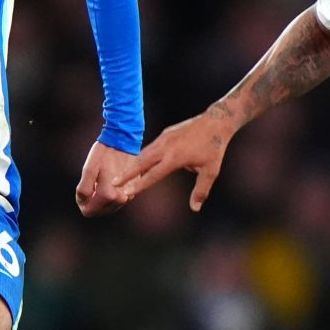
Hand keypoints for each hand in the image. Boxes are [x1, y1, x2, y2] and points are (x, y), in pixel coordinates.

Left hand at [74, 140, 137, 216]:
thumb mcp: (89, 169)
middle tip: (89, 187)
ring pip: (109, 208)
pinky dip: (110, 197)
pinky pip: (118, 201)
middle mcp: (121, 198)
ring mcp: (129, 195)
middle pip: (100, 212)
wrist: (124, 140)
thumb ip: (83, 190)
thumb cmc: (104, 153)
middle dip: (91, 203)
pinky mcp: (134, 190)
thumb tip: (83, 202)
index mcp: (108, 194)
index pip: (89, 211)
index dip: (82, 203)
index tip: (81, 192)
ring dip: (101, 200)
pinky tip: (107, 183)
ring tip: (98, 184)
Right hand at [113, 106, 235, 210]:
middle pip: (141, 162)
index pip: (153, 175)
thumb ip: (201, 190)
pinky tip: (138, 164)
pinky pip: (150, 147)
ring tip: (121, 176)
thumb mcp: (211, 171)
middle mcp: (166, 147)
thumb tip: (195, 209)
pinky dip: (142, 156)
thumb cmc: (214, 148)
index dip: (139, 185)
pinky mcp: (165, 134)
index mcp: (175, 158)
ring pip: (144, 154)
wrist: (216, 121)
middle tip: (113, 183)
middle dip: (126, 173)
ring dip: (133, 165)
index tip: (127, 192)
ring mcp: (164, 138)